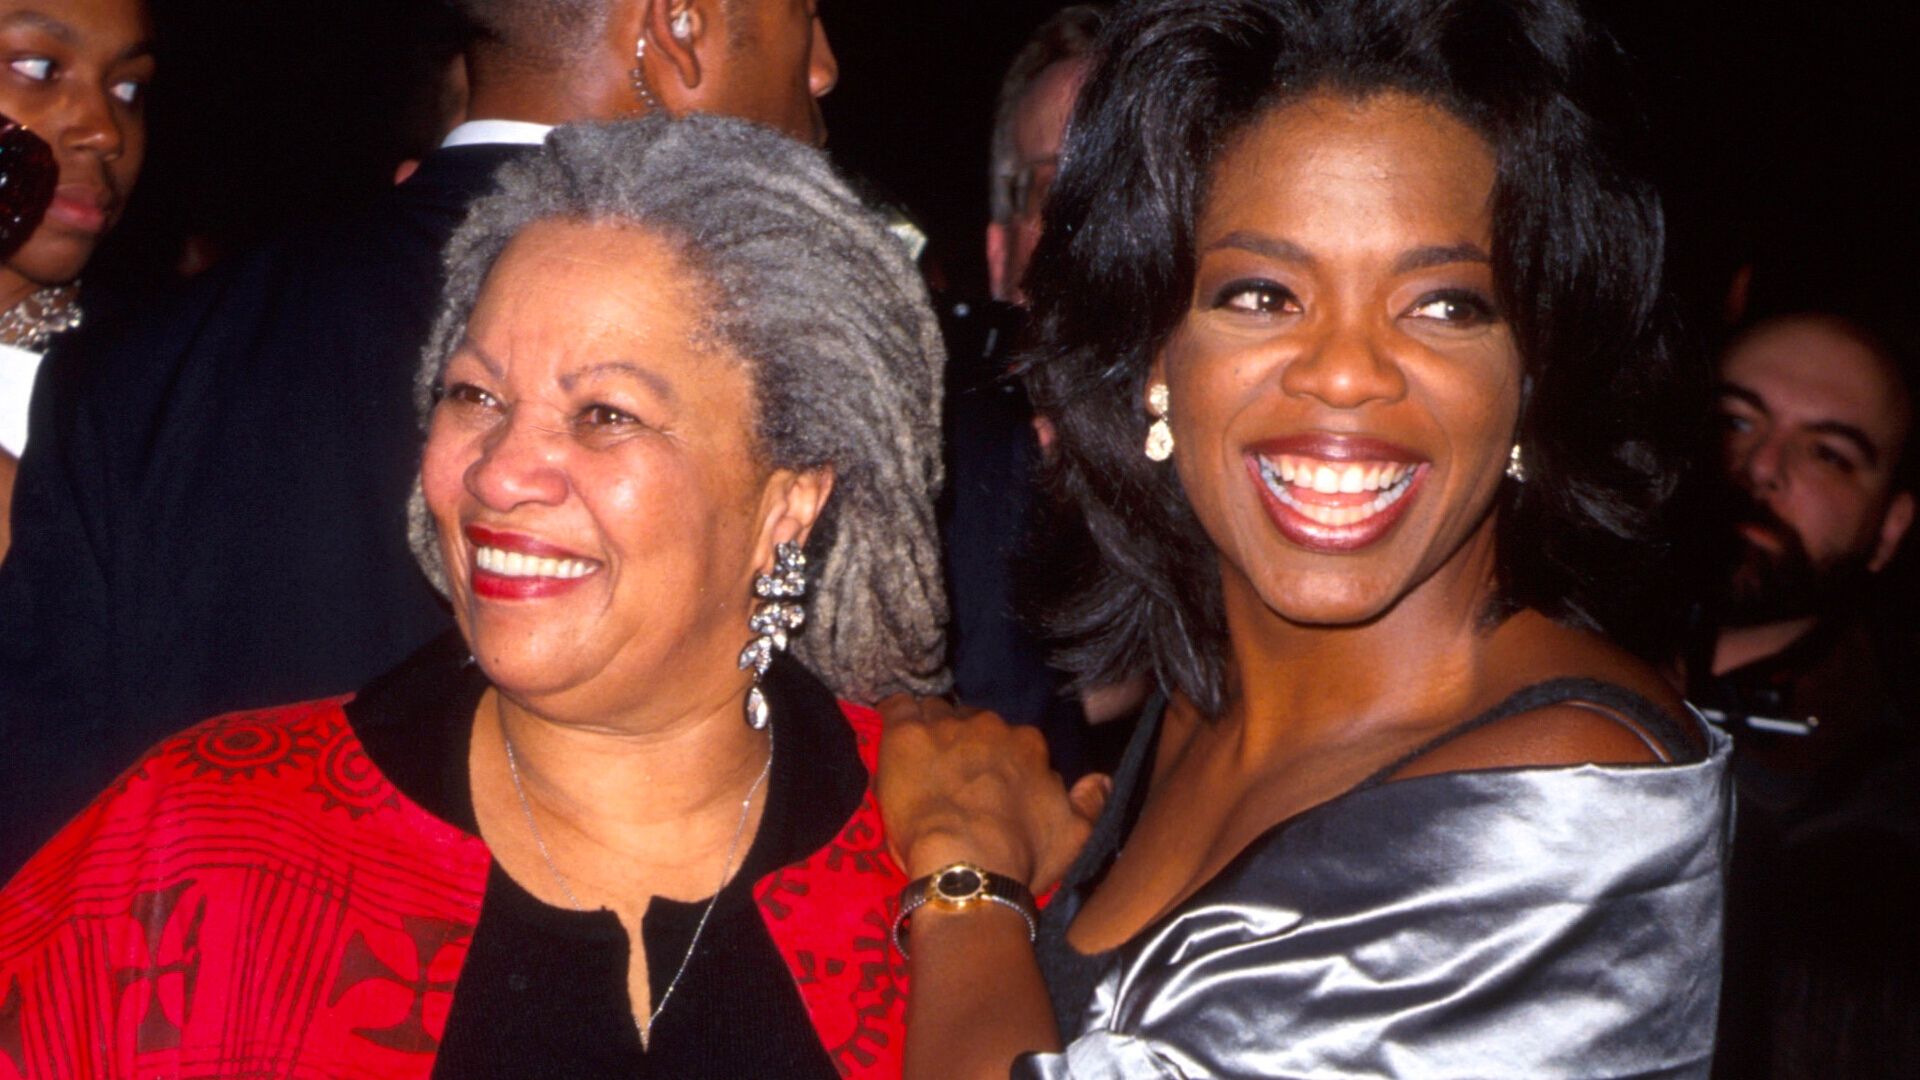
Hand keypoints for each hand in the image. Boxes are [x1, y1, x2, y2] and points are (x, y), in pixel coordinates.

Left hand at [875, 695, 1109, 891]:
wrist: (968, 863)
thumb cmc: (1021, 855)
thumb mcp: (1074, 835)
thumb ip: (1091, 802)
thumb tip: (1101, 780)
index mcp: (1029, 746)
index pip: (1010, 740)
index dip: (995, 759)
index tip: (984, 783)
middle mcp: (991, 727)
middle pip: (972, 723)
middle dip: (962, 743)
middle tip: (948, 778)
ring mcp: (947, 726)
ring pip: (935, 713)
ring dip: (928, 731)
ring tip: (917, 761)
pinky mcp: (907, 734)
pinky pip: (897, 707)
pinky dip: (895, 716)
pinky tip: (892, 733)